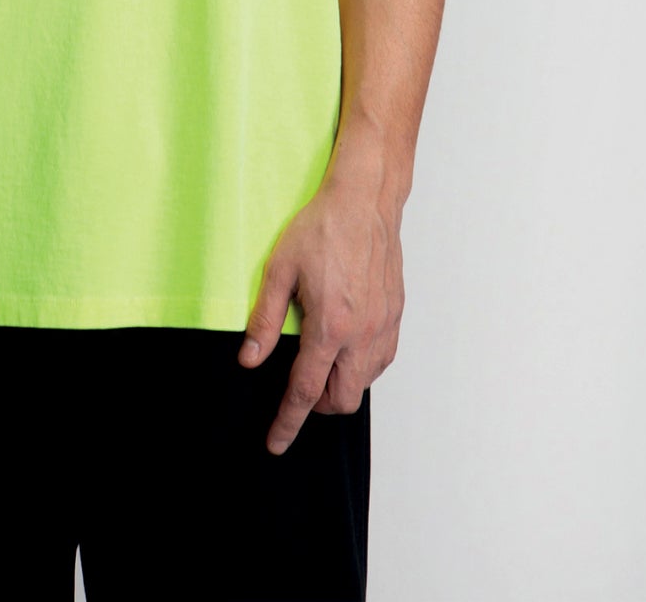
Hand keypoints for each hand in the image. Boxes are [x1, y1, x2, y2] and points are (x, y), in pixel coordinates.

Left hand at [238, 160, 404, 454]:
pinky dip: (361, 367)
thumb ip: (264, 320)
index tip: (276, 443)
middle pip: (342, 400)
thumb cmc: (322, 229)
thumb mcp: (279, 269)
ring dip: (341, 386)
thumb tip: (249, 360)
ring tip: (320, 362)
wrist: (364, 202)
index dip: (288, 422)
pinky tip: (345, 346)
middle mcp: (362, 335)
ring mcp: (383, 328)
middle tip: (297, 391)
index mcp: (330, 327)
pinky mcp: (395, 318)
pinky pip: (381, 362)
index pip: (306, 391)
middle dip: (317, 407)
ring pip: (364, 384)